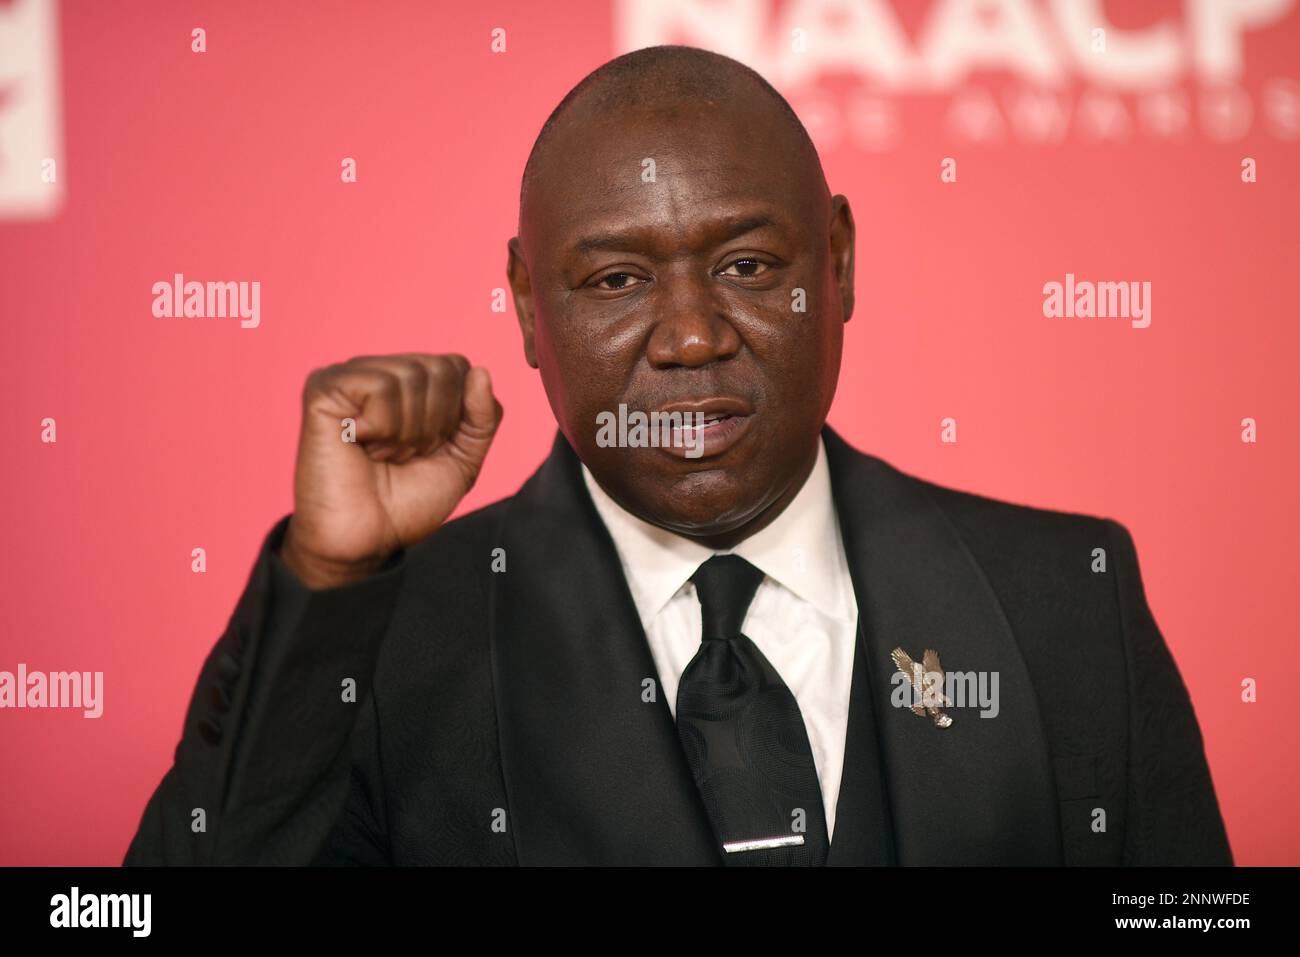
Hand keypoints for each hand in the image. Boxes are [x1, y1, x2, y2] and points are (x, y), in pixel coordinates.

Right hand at [279, 353, 501, 588]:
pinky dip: (382, 427)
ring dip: (407, 431)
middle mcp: (379, 372)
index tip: (428, 449)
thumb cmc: (406, 503)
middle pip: (440, 368)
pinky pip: (380, 386)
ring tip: (381, 453)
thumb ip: (482, 418)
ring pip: (411, 375)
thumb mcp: (463, 460)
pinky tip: (359, 443)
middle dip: (434, 424)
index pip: (457, 365)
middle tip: (402, 454)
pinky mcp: (324, 388)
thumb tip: (481, 371)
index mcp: (409, 383)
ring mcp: (349, 376)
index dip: (456, 415)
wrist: (366, 539)